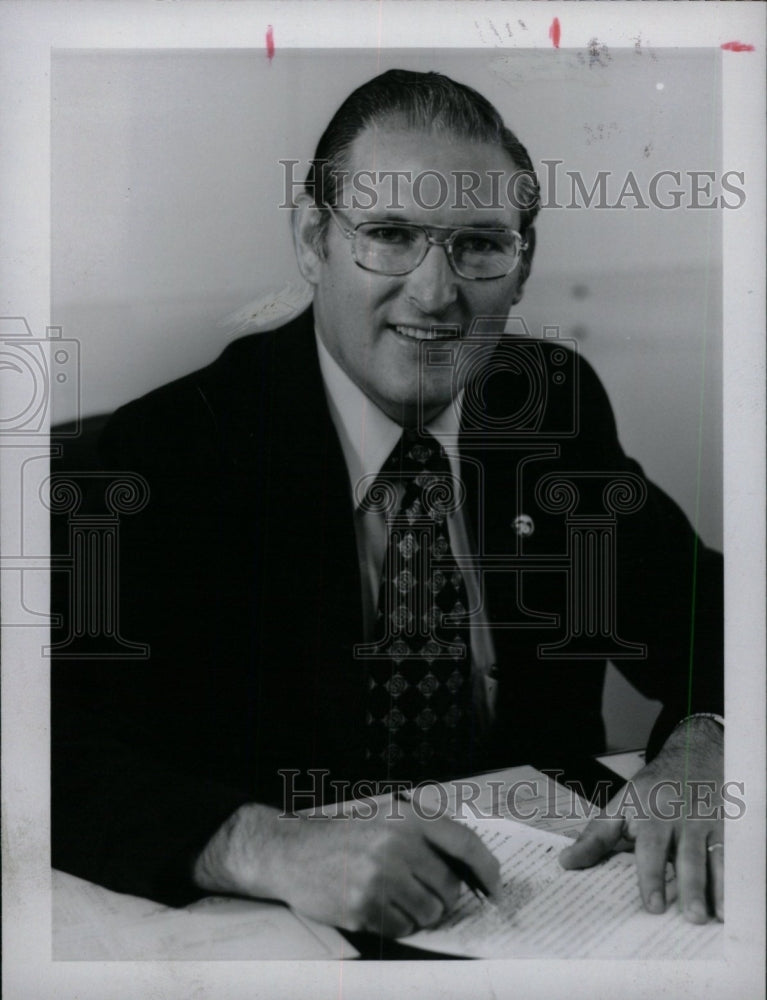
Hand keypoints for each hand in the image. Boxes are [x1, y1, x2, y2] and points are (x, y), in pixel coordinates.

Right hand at [193, 798, 500, 937]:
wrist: (290, 850)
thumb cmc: (342, 833)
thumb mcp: (384, 815)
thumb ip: (423, 833)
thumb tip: (468, 864)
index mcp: (407, 818)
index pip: (464, 843)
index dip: (487, 867)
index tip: (495, 886)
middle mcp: (397, 845)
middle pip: (449, 887)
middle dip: (442, 896)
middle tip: (420, 890)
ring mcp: (380, 877)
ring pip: (429, 912)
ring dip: (418, 912)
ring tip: (393, 895)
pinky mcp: (364, 906)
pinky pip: (402, 928)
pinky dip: (396, 923)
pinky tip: (376, 905)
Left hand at [559, 717, 723, 922]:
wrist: (693, 754)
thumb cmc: (653, 788)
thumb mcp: (621, 804)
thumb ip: (596, 836)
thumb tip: (566, 863)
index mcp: (648, 811)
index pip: (648, 846)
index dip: (650, 876)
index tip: (653, 905)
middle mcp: (678, 816)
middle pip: (684, 854)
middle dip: (687, 885)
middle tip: (688, 916)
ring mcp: (705, 821)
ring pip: (711, 856)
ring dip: (714, 886)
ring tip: (711, 916)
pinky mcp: (726, 826)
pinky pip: (731, 854)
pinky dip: (732, 879)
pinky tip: (734, 903)